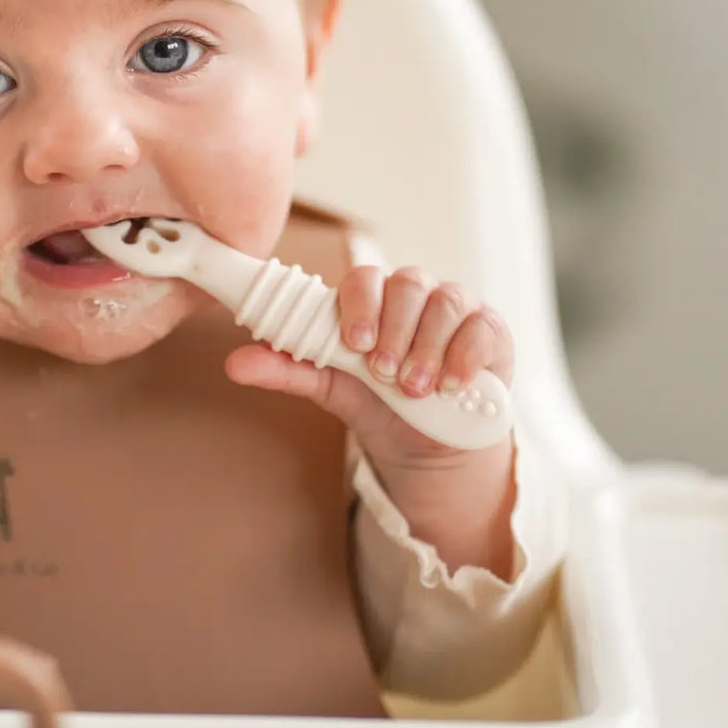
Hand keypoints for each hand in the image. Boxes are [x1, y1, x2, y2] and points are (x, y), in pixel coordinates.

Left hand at [225, 264, 514, 473]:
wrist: (432, 449)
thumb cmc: (380, 406)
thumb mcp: (335, 390)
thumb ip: (291, 371)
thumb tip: (235, 363)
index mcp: (375, 300)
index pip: (365, 278)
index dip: (359, 305)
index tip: (354, 342)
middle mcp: (416, 297)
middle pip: (408, 284)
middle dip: (395, 329)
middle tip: (385, 372)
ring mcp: (457, 312)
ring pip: (446, 303)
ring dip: (428, 346)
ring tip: (414, 388)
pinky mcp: (492, 333)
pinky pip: (484, 327)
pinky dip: (466, 355)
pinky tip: (453, 382)